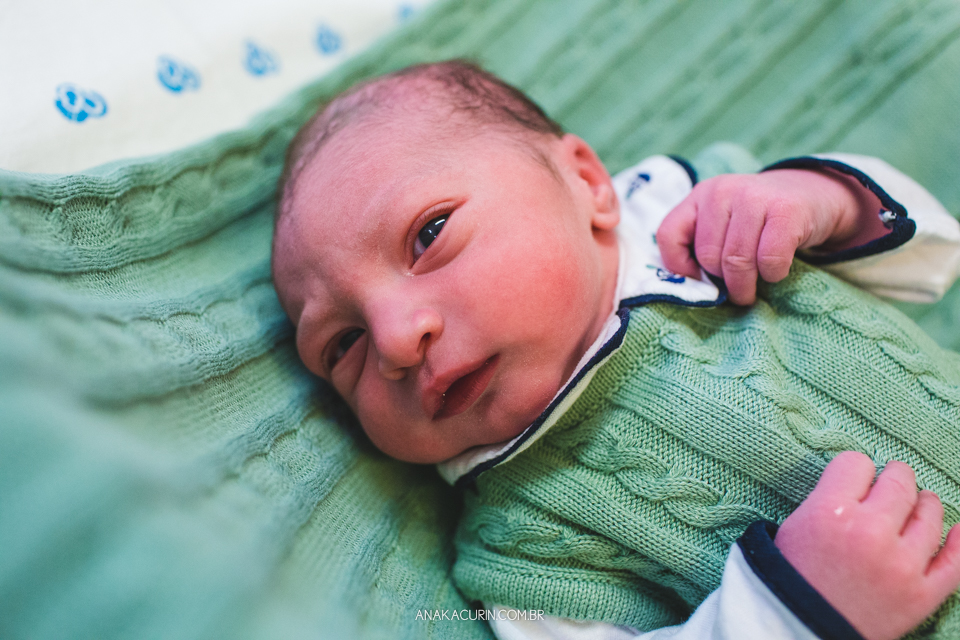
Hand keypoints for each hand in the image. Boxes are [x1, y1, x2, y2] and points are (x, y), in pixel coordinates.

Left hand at [656, 169, 886, 304]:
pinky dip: (772, 275)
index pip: (669, 235)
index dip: (679, 266)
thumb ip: (700, 245)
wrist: (810, 194)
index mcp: (700, 194)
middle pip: (708, 256)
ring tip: (754, 287)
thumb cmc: (757, 221)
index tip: (699, 279)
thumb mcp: (721, 224)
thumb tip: (691, 286)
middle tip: (737, 288)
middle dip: (723, 282)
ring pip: (737, 261)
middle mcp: (722, 190)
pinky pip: (769, 260)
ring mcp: (755, 196)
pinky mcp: (787, 210)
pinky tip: (776, 271)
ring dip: (746, 285)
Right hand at [775, 451, 959, 639]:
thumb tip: (867, 480)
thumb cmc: (794, 573)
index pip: (857, 463)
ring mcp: (900, 565)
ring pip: (930, 514)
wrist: (799, 626)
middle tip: (892, 481)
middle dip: (894, 476)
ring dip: (924, 503)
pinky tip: (957, 530)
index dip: (855, 470)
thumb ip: (830, 497)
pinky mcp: (921, 595)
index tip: (856, 480)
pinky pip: (955, 561)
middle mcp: (869, 532)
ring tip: (916, 506)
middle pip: (898, 482)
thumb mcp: (796, 524)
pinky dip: (959, 542)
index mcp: (830, 511)